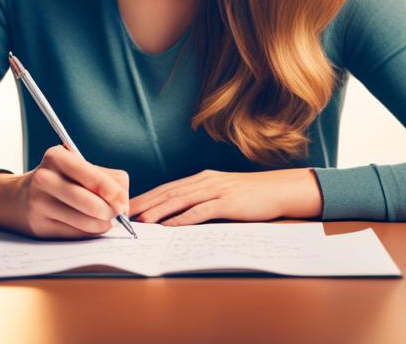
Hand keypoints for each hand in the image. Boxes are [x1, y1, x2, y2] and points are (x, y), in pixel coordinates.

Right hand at [0, 145, 128, 238]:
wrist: (17, 198)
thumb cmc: (58, 180)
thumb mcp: (75, 167)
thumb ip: (105, 178)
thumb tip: (124, 203)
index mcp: (57, 157)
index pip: (94, 177)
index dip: (114, 192)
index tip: (123, 201)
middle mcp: (45, 178)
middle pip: (92, 203)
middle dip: (111, 212)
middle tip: (117, 213)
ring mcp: (39, 204)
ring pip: (87, 221)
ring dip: (102, 225)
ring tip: (103, 220)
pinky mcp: (39, 226)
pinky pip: (77, 234)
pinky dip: (88, 232)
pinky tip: (86, 224)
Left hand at [129, 168, 321, 226]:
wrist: (280, 189)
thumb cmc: (252, 195)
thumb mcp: (224, 193)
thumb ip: (204, 199)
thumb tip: (180, 215)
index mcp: (202, 179)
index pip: (168, 188)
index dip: (147, 196)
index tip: (128, 206)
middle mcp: (206, 181)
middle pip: (168, 192)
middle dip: (145, 203)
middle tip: (125, 214)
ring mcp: (216, 190)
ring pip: (180, 200)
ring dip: (159, 211)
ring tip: (141, 220)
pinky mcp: (228, 202)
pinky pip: (200, 211)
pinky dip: (183, 219)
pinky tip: (170, 226)